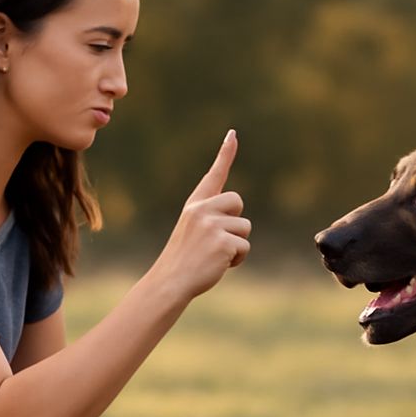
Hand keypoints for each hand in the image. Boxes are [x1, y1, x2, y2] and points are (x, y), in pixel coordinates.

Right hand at [149, 130, 250, 301]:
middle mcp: (202, 209)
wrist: (171, 282)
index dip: (225, 154)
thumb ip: (212, 218)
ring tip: (214, 256)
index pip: (214, 175)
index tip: (233, 135)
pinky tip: (219, 264)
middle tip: (216, 241)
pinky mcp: (223, 242)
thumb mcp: (193, 231)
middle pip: (238, 201)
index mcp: (194, 205)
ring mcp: (212, 225)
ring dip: (236, 245)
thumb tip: (238, 221)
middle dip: (235, 221)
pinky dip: (237, 260)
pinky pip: (245, 247)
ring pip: (245, 227)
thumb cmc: (184, 260)